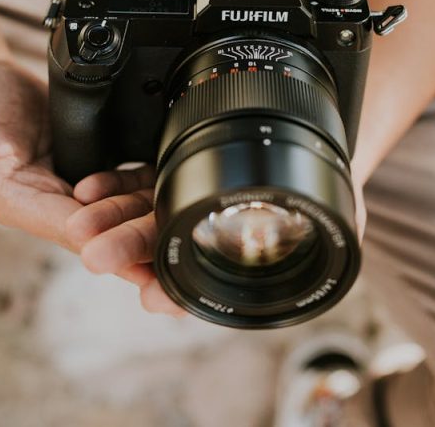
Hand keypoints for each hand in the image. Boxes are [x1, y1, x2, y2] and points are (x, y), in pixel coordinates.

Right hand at [0, 52, 183, 312]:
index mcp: (20, 201)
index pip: (66, 230)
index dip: (102, 243)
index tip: (136, 261)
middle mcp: (52, 207)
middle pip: (105, 235)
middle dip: (141, 248)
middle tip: (178, 264)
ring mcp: (77, 197)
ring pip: (126, 219)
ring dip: (155, 225)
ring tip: (191, 230)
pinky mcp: (98, 180)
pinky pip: (134, 195)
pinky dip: (158, 197)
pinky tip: (185, 196)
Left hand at [67, 167, 367, 317]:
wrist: (303, 137)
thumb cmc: (325, 185)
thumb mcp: (345, 208)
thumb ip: (343, 226)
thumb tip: (350, 238)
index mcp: (233, 258)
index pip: (202, 278)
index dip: (176, 289)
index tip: (152, 297)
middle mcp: (202, 235)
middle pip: (159, 243)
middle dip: (126, 251)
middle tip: (96, 256)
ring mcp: (177, 202)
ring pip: (136, 212)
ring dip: (107, 218)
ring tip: (84, 218)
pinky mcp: (160, 168)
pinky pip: (128, 177)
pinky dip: (109, 183)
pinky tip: (89, 187)